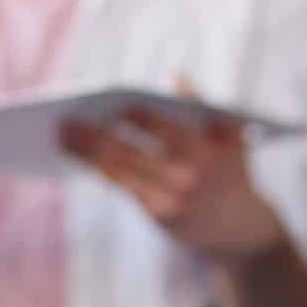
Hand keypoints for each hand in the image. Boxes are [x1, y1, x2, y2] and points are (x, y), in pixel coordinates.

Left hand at [62, 91, 286, 265]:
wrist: (244, 230)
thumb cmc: (231, 169)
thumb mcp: (229, 136)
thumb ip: (201, 105)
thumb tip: (174, 76)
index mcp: (209, 151)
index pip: (165, 130)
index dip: (137, 117)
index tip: (111, 101)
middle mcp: (190, 179)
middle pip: (132, 153)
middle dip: (95, 136)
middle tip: (64, 120)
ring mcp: (174, 200)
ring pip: (121, 172)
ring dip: (86, 154)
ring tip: (62, 135)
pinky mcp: (160, 216)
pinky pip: (124, 187)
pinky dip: (101, 170)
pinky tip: (81, 156)